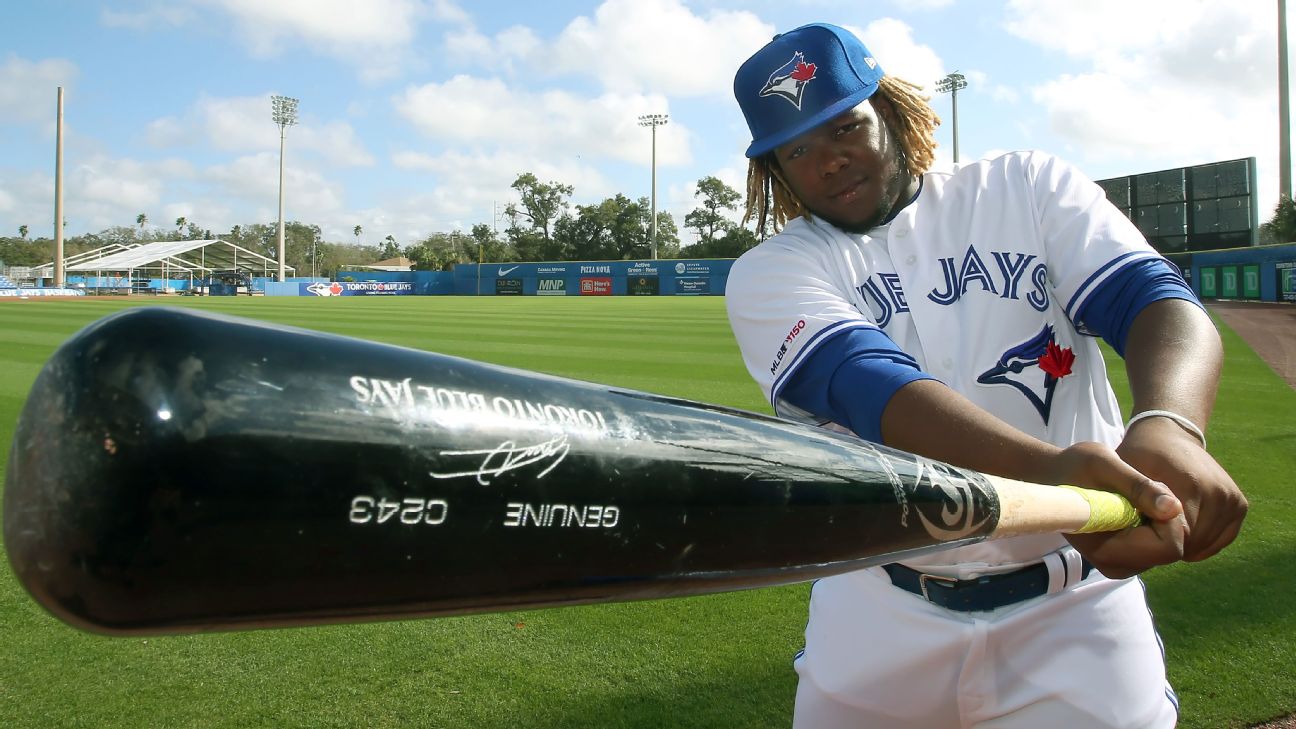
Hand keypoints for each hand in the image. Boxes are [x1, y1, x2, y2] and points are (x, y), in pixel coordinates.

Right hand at [1047, 442, 1188, 578]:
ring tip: (1132, 496)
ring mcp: (1122, 564)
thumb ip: (1139, 486)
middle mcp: (1116, 566)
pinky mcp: (1127, 559)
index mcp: (1107, 551)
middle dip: (1165, 517)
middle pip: (1170, 549)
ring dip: (1159, 518)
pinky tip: (1132, 506)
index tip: (1150, 491)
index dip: (1168, 518)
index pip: (1167, 548)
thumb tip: (1174, 508)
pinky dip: (1154, 523)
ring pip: (1167, 547)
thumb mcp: (1105, 465)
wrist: (1056, 476)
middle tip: (1141, 490)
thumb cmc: (1075, 466)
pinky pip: (1160, 544)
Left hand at [1117, 415, 1247, 561]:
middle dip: (1172, 544)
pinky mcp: (1239, 504)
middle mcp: (1217, 491)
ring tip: (1165, 528)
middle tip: (1151, 531)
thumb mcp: (1127, 469)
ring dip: (1187, 543)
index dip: (1157, 541)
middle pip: (1194, 541)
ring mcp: (1231, 498)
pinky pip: (1223, 537)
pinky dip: (1204, 540)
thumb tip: (1166, 515)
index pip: (1179, 536)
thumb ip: (1139, 492)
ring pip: (1208, 542)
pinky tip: (1184, 530)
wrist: (1169, 436)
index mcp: (1191, 484)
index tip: (1141, 531)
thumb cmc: (1140, 456)